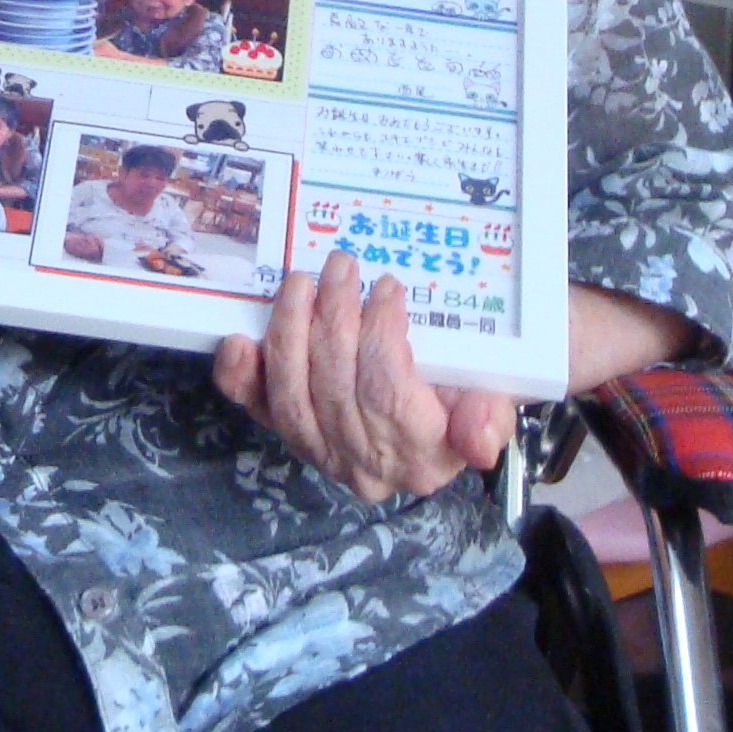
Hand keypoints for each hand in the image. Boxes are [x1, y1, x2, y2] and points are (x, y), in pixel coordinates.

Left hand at [212, 252, 513, 504]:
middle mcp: (365, 465)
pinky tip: (238, 341)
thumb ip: (488, 418)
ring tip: (302, 281)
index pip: (387, 395)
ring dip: (292, 330)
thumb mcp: (494, 400)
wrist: (438, 412)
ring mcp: (320, 452)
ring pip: (292, 395)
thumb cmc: (464, 393)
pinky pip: (256, 408)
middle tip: (341, 266)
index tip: (386, 288)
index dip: (380, 337)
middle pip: (335, 389)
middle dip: (334, 320)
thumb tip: (482, 440)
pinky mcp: (288, 433)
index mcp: (421, 457)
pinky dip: (241, 375)